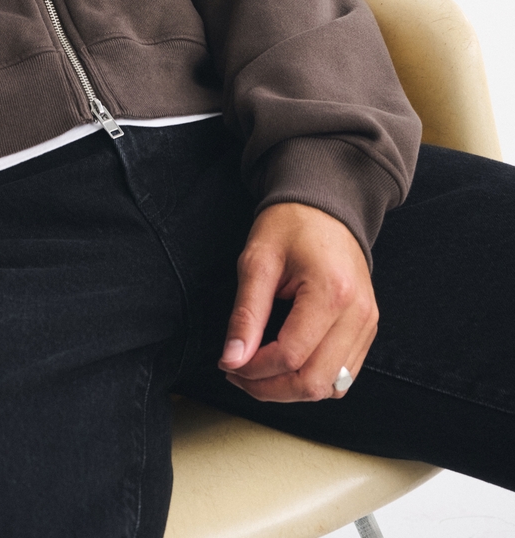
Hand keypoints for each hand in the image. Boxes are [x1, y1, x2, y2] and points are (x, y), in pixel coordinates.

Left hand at [218, 201, 377, 401]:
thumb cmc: (289, 225)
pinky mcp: (367, 329)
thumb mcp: (257, 261)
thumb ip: (246, 313)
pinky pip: (343, 375)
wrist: (325, 206)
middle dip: (270, 389)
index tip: (228, 363)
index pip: (291, 356)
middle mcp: (358, 315)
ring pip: (331, 387)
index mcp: (331, 293)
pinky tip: (285, 363)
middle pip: (315, 383)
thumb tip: (232, 358)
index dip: (254, 369)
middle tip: (238, 374)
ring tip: (258, 370)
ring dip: (291, 389)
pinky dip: (312, 379)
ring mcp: (367, 324)